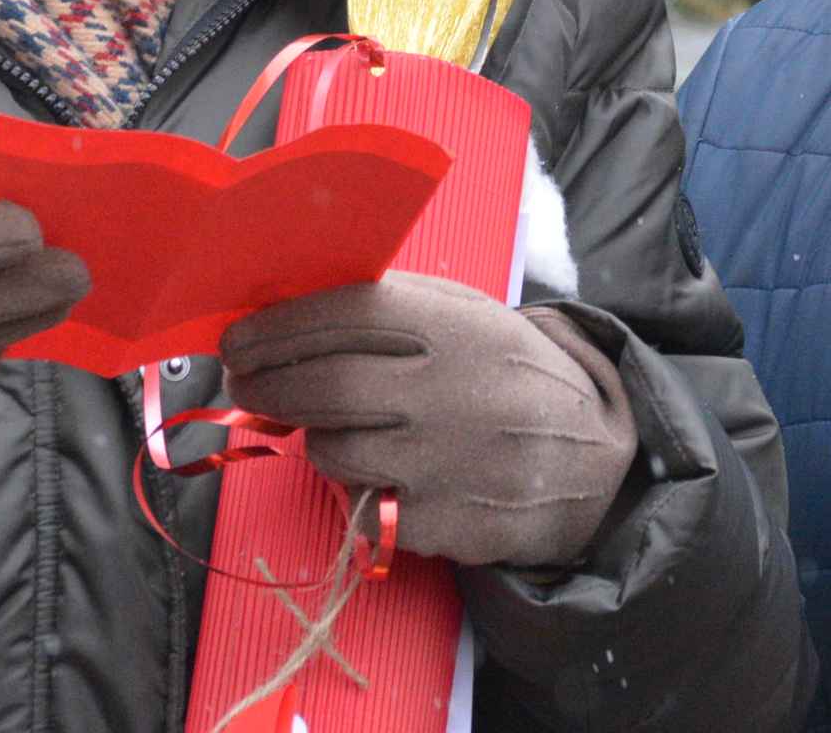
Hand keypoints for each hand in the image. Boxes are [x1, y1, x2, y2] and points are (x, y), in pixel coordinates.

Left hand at [219, 271, 637, 568]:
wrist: (593, 466)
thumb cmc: (510, 379)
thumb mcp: (470, 318)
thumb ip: (393, 308)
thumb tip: (290, 310)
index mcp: (456, 328)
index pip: (344, 317)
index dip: (277, 327)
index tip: (237, 337)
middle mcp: (448, 391)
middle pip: (324, 387)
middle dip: (266, 384)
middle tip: (242, 381)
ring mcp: (443, 463)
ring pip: (331, 449)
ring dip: (313, 435)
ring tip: (325, 422)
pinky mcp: (439, 523)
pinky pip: (362, 504)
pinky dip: (355, 485)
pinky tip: (377, 467)